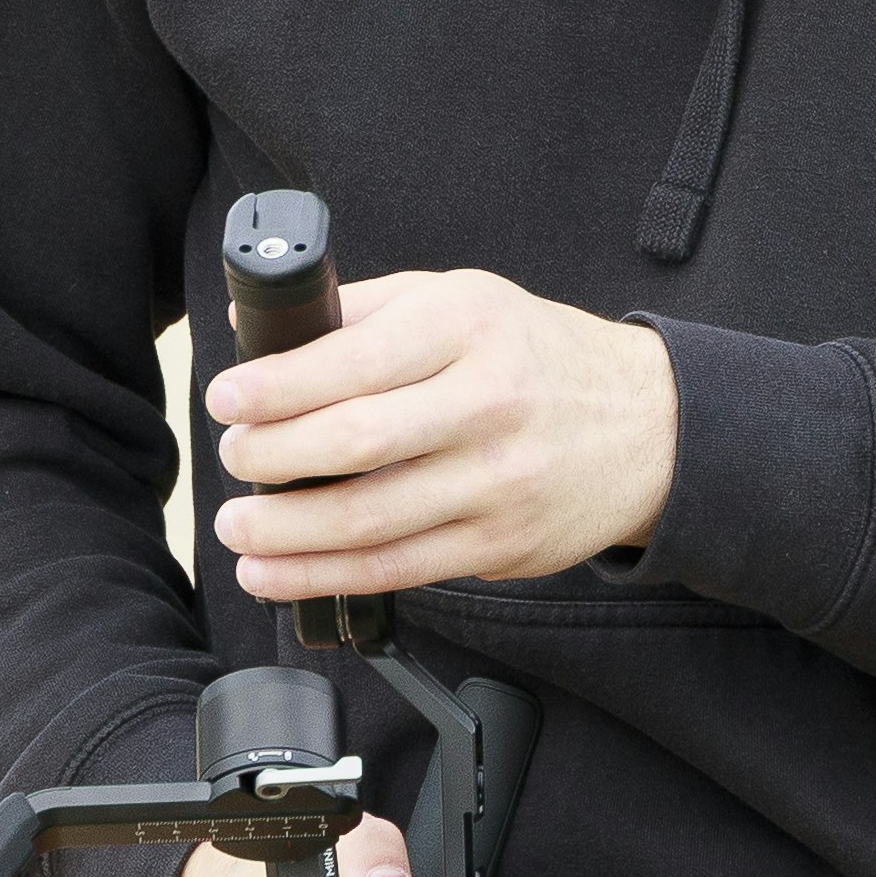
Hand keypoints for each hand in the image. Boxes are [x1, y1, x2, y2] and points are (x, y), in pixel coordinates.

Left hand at [206, 269, 677, 603]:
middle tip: (233, 459)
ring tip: (237, 525)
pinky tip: (273, 572)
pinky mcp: (499, 545)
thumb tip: (261, 330)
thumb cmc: (535, 356)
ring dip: (283, 530)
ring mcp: (497, 481)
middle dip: (270, 457)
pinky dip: (320, 577)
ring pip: (368, 518)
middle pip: (355, 441)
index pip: (353, 360)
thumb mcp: (463, 300)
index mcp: (468, 327)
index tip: (227, 399)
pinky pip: (394, 571)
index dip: (274, 386)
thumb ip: (366, 311)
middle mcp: (487, 402)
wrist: (647, 426)